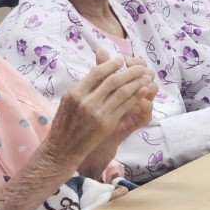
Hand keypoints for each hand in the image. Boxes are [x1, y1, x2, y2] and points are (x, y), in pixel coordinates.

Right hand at [44, 50, 155, 171]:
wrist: (63, 148)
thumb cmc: (65, 123)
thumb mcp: (68, 100)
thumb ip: (84, 85)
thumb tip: (101, 68)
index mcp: (75, 93)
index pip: (97, 72)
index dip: (111, 64)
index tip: (121, 60)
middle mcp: (86, 101)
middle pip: (113, 81)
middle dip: (130, 72)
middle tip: (139, 67)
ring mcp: (98, 113)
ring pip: (122, 92)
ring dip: (137, 82)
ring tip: (145, 76)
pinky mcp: (107, 124)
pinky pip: (125, 106)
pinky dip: (136, 97)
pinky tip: (143, 91)